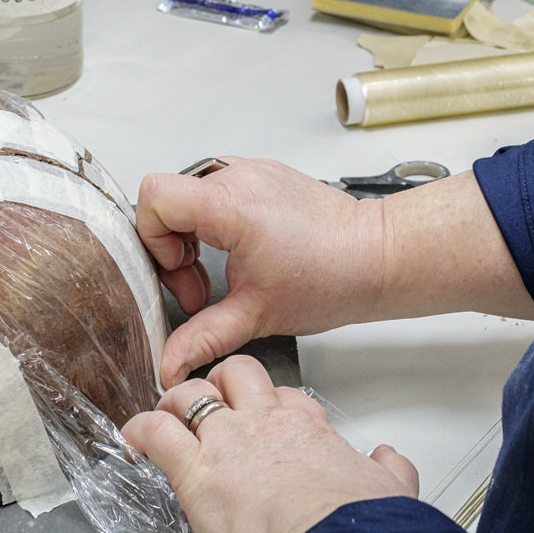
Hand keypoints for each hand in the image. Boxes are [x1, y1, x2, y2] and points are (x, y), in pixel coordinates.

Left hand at [121, 355, 418, 532]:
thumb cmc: (354, 526)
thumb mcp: (387, 489)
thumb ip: (387, 471)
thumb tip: (390, 463)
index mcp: (307, 426)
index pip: (283, 395)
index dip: (269, 402)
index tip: (264, 416)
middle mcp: (264, 422)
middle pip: (235, 374)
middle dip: (220, 383)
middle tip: (211, 404)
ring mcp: (226, 441)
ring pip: (190, 393)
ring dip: (175, 402)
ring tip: (167, 416)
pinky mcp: (194, 470)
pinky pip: (154, 432)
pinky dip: (139, 432)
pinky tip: (134, 439)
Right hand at [136, 159, 533, 387]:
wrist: (378, 255)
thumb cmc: (333, 276)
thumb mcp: (257, 315)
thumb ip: (204, 338)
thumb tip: (170, 362)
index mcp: (231, 204)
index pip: (155, 197)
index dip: (155, 239)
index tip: (181, 271)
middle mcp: (239, 177)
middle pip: (169, 198)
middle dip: (173, 246)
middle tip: (199, 285)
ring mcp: (254, 171)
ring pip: (191, 192)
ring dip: (193, 234)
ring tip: (217, 272)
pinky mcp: (266, 174)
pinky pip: (218, 189)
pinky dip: (215, 221)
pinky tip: (238, 253)